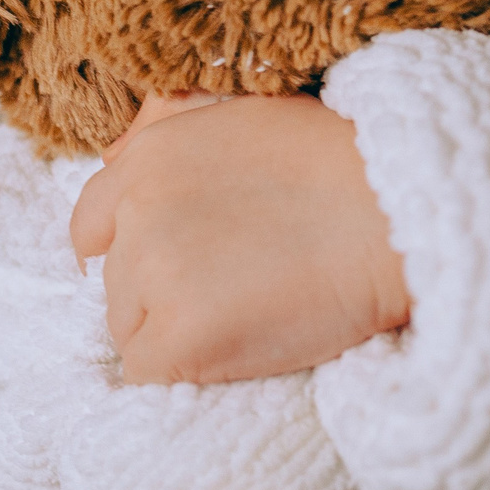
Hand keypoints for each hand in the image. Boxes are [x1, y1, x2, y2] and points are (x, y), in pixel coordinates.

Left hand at [70, 92, 411, 384]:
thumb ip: (173, 134)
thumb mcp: (245, 114)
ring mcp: (152, 275)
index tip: (174, 269)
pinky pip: (149, 375)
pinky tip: (240, 349)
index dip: (130, 253)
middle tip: (236, 291)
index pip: (90, 225)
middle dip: (163, 295)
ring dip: (177, 334)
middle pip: (115, 284)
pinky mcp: (178, 337)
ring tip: (250, 313)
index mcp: (147, 156)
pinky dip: (187, 373)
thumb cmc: (345, 163)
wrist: (399, 214)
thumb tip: (113, 160)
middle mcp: (135, 212)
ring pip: (131, 331)